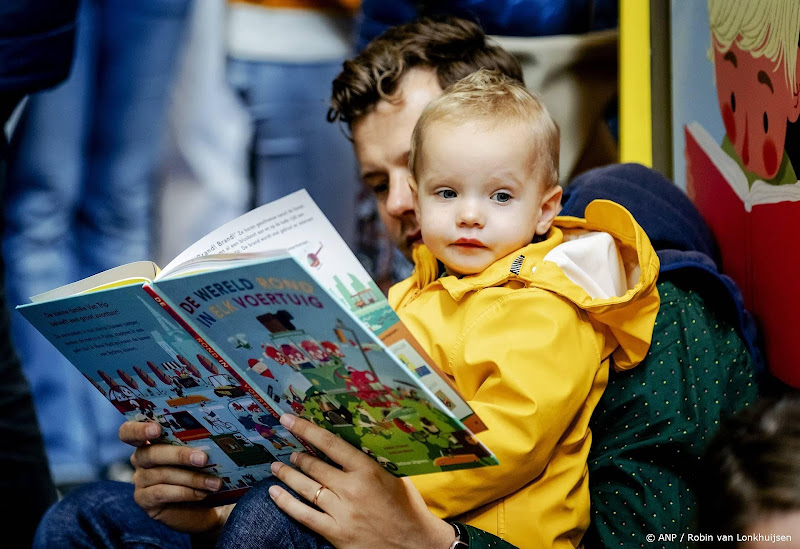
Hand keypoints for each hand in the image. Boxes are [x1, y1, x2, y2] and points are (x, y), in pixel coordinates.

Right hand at [120, 420, 234, 534]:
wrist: (204, 505)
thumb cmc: (201, 470)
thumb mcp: (199, 454)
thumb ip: (197, 443)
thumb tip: (214, 436)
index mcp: (149, 440)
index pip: (129, 431)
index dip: (139, 429)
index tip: (157, 429)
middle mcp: (140, 458)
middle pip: (150, 453)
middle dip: (179, 455)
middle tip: (203, 458)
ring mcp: (140, 480)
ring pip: (162, 474)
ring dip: (192, 478)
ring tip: (214, 483)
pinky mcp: (144, 500)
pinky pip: (161, 493)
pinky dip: (184, 493)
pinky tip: (201, 494)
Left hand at [268, 415, 456, 548]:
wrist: (416, 544)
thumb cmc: (408, 507)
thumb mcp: (395, 475)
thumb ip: (372, 460)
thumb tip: (350, 440)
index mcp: (367, 470)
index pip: (330, 444)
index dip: (306, 429)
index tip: (288, 420)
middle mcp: (351, 489)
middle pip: (314, 466)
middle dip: (298, 456)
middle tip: (289, 451)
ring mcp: (341, 512)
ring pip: (305, 488)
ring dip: (288, 475)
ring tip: (277, 467)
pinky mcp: (336, 533)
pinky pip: (303, 515)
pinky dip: (285, 503)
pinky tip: (274, 493)